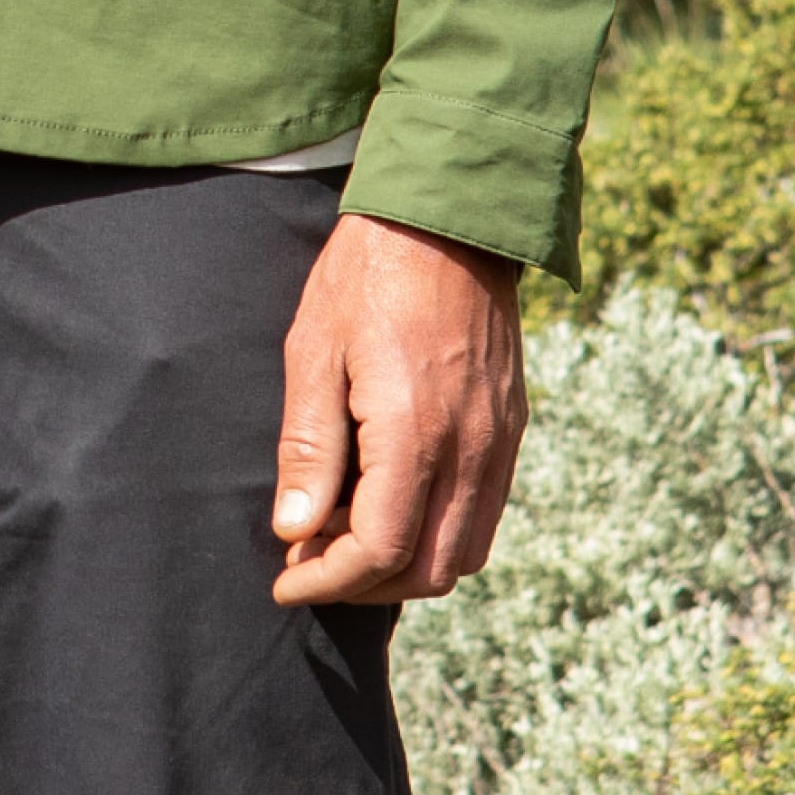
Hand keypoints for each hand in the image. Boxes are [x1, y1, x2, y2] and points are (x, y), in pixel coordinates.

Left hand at [271, 215, 525, 606]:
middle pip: (427, 572)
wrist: (451, 209)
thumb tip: (294, 531)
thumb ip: (308, 449)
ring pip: (463, 554)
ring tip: (349, 534)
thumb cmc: (369, 273)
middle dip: (364, 585)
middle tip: (313, 559)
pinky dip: (437, 534)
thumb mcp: (314, 352)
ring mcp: (498, 438)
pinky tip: (391, 502)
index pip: (379, 552)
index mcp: (415, 431)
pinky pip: (483, 513)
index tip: (285, 579)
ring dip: (405, 567)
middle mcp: (469, 446)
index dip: (326, 581)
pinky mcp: (510, 425)